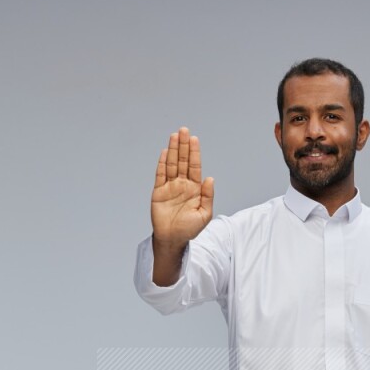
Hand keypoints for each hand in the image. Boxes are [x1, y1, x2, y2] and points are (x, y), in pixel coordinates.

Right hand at [151, 126, 213, 247]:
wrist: (172, 239)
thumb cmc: (189, 229)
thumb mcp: (204, 214)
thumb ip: (208, 196)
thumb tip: (210, 178)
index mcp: (195, 189)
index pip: (195, 166)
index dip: (194, 153)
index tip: (194, 139)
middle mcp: (182, 184)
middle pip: (182, 161)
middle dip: (183, 146)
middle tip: (184, 130)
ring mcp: (170, 187)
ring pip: (171, 164)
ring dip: (172, 150)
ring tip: (174, 136)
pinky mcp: (158, 191)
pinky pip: (160, 175)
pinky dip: (161, 163)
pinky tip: (164, 152)